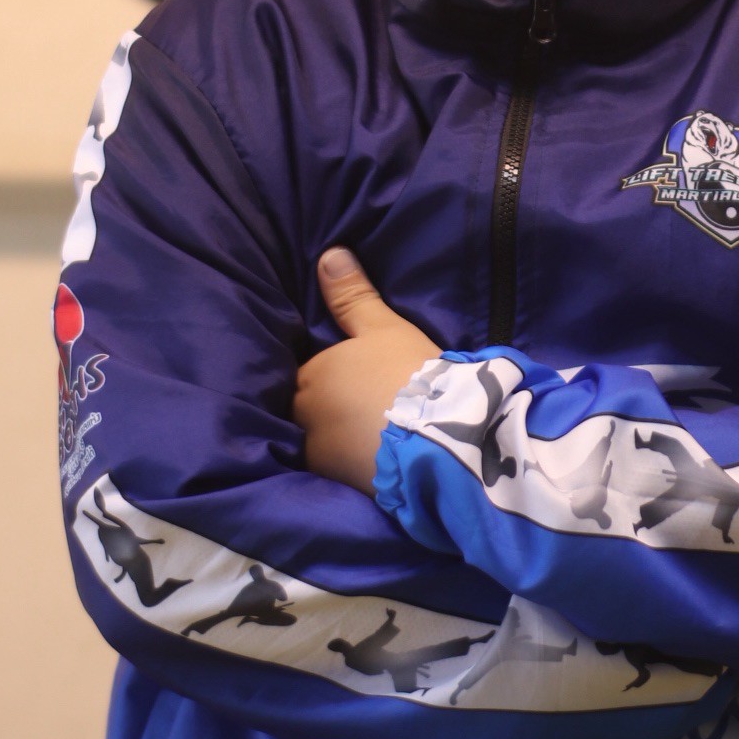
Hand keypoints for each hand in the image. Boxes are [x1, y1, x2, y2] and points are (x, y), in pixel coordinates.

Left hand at [293, 249, 438, 492]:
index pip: (310, 371)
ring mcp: (317, 453)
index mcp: (312, 373)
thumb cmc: (407, 374)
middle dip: (328, 406)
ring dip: (336, 437)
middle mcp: (303, 414)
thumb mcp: (383, 327)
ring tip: (367, 437)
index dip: (333, 374)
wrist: (434, 441)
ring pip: (320, 439)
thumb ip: (352, 295)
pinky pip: (337, 468)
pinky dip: (349, 463)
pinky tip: (371, 462)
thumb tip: (329, 254)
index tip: (357, 377)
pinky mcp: (337, 484)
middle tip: (363, 407)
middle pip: (308, 407)